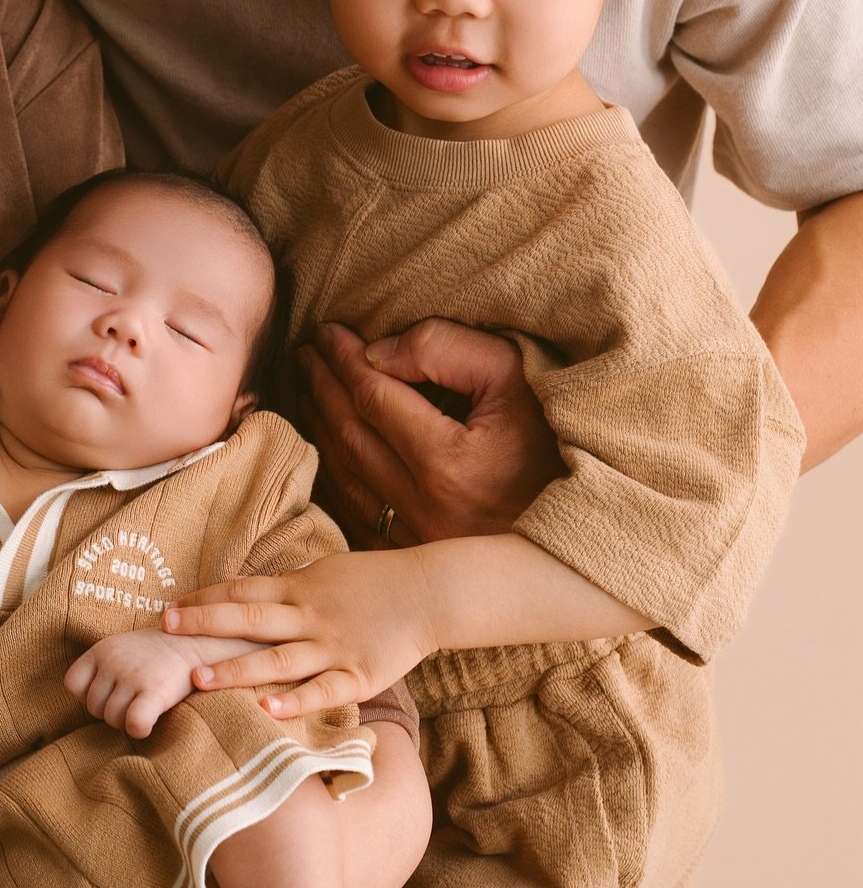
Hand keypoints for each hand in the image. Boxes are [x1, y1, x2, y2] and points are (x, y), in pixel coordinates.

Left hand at [65, 630, 256, 737]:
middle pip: (93, 707)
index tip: (110, 695)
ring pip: (111, 719)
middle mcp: (113, 660)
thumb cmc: (157, 653)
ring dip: (126, 721)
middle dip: (111, 711)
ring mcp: (133, 675)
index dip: (88, 696)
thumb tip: (85, 703)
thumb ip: (102, 668)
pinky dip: (138, 729)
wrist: (198, 642)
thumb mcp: (122, 649)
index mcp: (102, 649)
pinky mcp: (155, 691)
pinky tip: (149, 722)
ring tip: (144, 706)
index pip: (73, 685)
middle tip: (133, 701)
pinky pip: (133, 723)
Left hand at [163, 550, 438, 719]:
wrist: (427, 593)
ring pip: (277, 659)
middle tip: (165, 629)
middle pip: (249, 617)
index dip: (204, 598)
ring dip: (235, 669)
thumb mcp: (325, 572)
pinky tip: (267, 710)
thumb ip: (289, 586)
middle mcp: (309, 615)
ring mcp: (332, 647)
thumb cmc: (373, 582)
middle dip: (204, 624)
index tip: (170, 607)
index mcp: (300, 587)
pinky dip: (294, 701)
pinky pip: (322, 691)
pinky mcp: (358, 675)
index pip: (242, 589)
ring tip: (198, 679)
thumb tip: (249, 591)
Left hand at [302, 319, 563, 546]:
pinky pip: (354, 509)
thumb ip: (443, 350)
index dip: (344, 359)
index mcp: (446, 462)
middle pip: (349, 434)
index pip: (373, 397)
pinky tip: (324, 442)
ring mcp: (416, 538)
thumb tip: (377, 354)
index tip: (327, 331)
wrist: (580, 525)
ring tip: (307, 386)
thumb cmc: (551, 439)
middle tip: (306, 352)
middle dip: (321, 386)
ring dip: (318, 425)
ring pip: (343, 474)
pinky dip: (332, 470)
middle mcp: (424, 506)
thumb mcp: (511, 376)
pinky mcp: (416, 556)